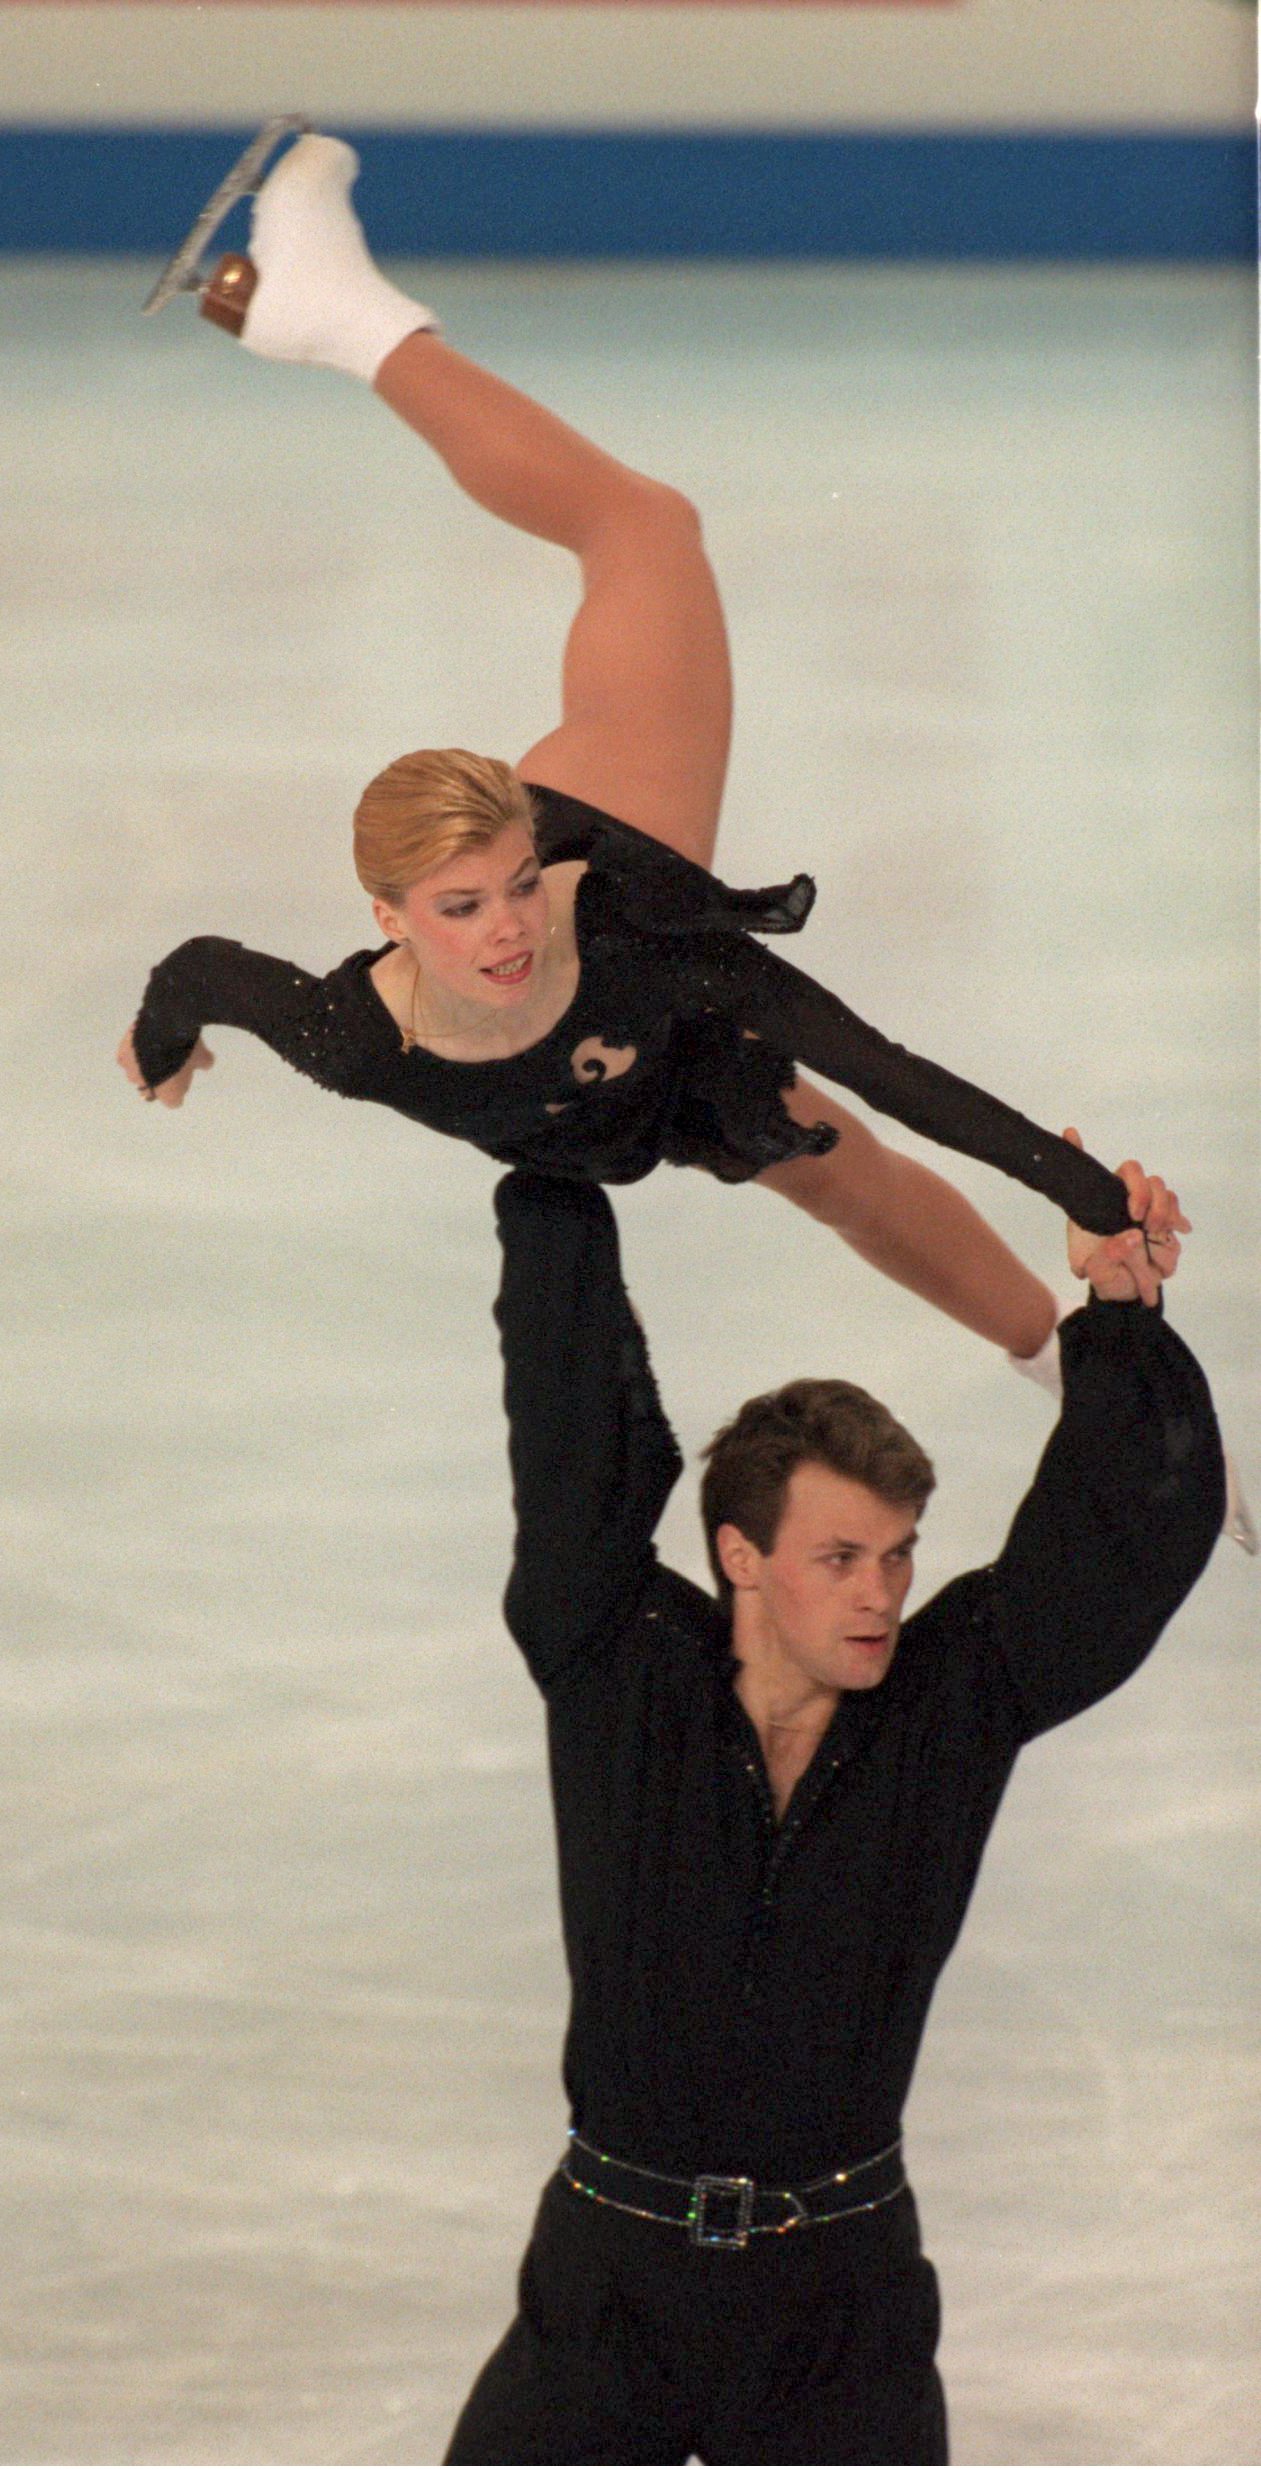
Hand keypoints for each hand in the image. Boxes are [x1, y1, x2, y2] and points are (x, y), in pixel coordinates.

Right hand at [117, 1024, 214, 1108]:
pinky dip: (132, 1054)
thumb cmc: (186, 1048)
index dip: (179, 1089)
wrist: (163, 1027)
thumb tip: (206, 1063)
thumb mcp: (202, 1055)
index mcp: (169, 1096)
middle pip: (154, 1088)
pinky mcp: (121, 1057)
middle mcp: (147, 1088)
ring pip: (138, 1074)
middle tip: (170, 1059)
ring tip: (154, 1047)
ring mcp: (132, 1074)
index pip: (173, 1101)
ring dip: (145, 1065)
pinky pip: (126, 1060)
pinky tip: (140, 1042)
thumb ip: (203, 1062)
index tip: (184, 1076)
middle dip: (160, 1077)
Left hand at [1061, 1127, 1189, 1304]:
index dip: (1137, 1187)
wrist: (1120, 1289)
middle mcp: (1133, 1201)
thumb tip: (1134, 1237)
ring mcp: (1153, 1213)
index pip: (1129, 1172)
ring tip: (1156, 1235)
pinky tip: (1180, 1231)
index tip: (1135, 1213)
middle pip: (1154, 1183)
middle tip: (1149, 1227)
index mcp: (1109, 1199)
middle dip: (1156, 1203)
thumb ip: (1106, 1258)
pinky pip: (1179, 1219)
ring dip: (1166, 1216)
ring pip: (1169, 1199)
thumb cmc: (1101, 1271)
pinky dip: (1179, 1225)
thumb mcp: (1093, 1269)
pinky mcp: (1169, 1228)